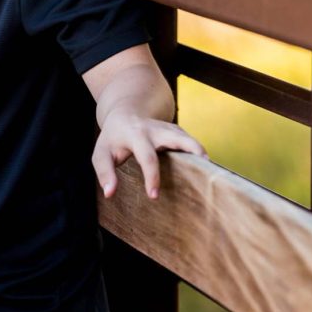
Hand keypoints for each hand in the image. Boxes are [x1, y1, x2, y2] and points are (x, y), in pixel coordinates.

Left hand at [92, 113, 207, 200]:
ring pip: (189, 139)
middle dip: (191, 152)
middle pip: (179, 138)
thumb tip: (109, 193)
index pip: (148, 157)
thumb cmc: (112, 139)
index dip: (152, 177)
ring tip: (210, 172)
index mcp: (137, 136)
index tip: (154, 196)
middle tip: (203, 170)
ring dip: (200, 153)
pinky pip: (191, 144)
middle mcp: (156, 130)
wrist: (125, 114)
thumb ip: (105, 173)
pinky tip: (204, 171)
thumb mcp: (101, 154)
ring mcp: (169, 129)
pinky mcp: (177, 132)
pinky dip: (199, 155)